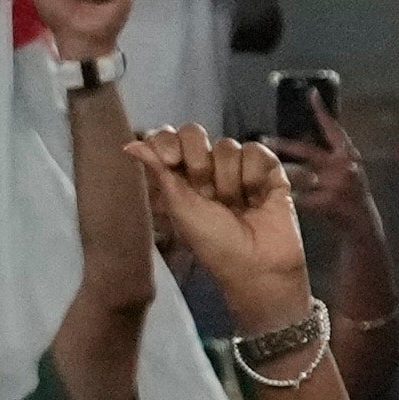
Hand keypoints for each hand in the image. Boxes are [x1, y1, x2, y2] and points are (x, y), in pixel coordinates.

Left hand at [131, 126, 311, 332]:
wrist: (256, 264)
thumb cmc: (213, 243)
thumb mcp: (179, 207)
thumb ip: (158, 171)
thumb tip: (128, 144)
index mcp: (181, 177)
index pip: (168, 138)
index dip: (168, 141)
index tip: (171, 160)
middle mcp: (209, 168)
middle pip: (196, 134)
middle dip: (199, 163)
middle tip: (207, 194)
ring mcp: (239, 168)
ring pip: (228, 145)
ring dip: (229, 179)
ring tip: (237, 205)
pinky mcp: (270, 171)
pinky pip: (256, 152)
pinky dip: (254, 175)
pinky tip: (257, 198)